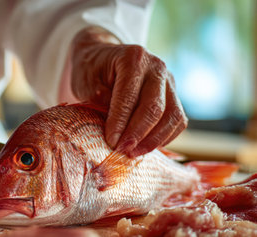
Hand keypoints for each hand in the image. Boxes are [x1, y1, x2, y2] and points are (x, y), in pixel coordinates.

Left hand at [70, 27, 187, 156]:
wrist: (102, 56)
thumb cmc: (90, 70)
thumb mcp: (85, 81)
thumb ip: (99, 101)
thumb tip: (116, 128)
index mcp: (132, 58)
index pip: (129, 96)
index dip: (120, 122)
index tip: (111, 142)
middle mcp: (156, 67)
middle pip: (155, 107)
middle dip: (138, 134)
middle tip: (123, 151)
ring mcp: (169, 81)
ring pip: (172, 116)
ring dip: (154, 139)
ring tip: (134, 153)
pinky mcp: (173, 94)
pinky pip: (178, 120)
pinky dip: (165, 137)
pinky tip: (146, 146)